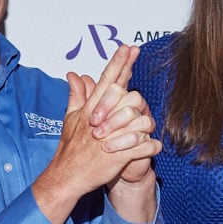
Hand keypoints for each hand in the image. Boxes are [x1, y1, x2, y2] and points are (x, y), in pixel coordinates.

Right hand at [33, 49, 160, 223]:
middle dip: (134, 93)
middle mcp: (100, 120)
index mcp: (90, 109)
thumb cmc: (70, 148)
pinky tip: (155, 146)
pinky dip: (151, 146)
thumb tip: (74, 75)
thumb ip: (76, 95)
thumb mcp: (70, 119)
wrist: (67, 176)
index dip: (119, 63)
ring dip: (145, 122)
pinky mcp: (117, 156)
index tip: (130, 48)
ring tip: (146, 127)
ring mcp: (110, 138)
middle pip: (123, 95)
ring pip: (137, 119)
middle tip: (141, 98)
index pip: (106, 81)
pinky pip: (142, 147)